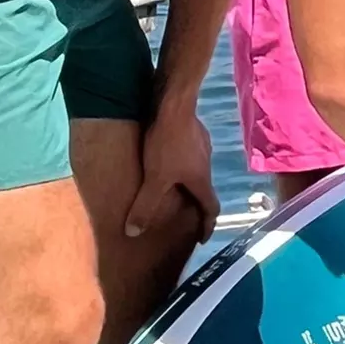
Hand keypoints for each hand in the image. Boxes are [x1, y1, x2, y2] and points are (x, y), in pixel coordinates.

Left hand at [126, 106, 220, 242]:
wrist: (174, 105)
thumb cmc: (167, 144)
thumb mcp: (154, 179)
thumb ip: (145, 206)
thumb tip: (133, 233)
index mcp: (201, 180)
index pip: (211, 208)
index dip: (207, 225)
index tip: (202, 238)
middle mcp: (206, 165)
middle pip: (203, 189)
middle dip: (194, 204)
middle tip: (182, 213)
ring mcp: (202, 147)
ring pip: (196, 171)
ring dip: (187, 182)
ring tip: (170, 186)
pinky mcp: (194, 133)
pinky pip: (190, 154)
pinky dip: (181, 163)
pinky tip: (167, 158)